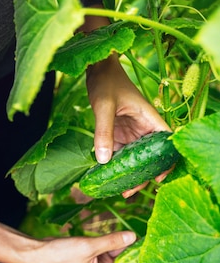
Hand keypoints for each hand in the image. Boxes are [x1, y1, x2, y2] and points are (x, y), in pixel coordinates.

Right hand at [0, 222, 145, 262]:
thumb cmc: (61, 255)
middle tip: (150, 243)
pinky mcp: (93, 256)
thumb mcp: (89, 247)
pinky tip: (123, 233)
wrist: (40, 253)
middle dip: (138, 259)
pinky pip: (110, 250)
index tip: (153, 261)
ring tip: (140, 235)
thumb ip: (111, 241)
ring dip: (127, 248)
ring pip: (119, 258)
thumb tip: (133, 237)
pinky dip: (116, 243)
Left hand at [87, 53, 170, 195]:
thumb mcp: (104, 106)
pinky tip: (106, 177)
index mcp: (149, 118)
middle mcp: (143, 127)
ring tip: (117, 190)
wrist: (96, 70)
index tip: (158, 179)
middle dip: (142, 174)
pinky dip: (114, 164)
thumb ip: (103, 131)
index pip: (165, 142)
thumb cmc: (106, 83)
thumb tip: (103, 161)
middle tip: (128, 192)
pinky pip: (119, 153)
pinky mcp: (118, 133)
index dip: (166, 161)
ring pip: (134, 158)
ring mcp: (131, 132)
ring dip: (127, 172)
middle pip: (149, 156)